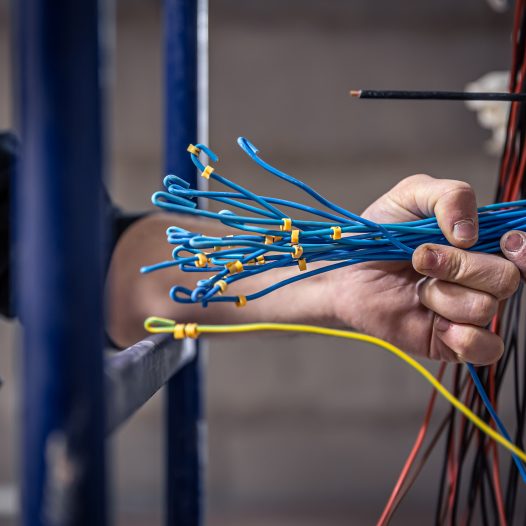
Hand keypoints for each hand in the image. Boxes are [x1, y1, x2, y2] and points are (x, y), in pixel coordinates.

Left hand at [330, 174, 519, 364]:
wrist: (346, 274)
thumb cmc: (378, 235)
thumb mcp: (410, 196)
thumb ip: (449, 195)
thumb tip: (471, 232)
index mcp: (480, 241)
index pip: (522, 248)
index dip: (522, 248)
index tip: (502, 242)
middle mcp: (481, 277)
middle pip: (506, 278)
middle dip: (459, 267)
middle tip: (420, 258)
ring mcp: (468, 310)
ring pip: (486, 308)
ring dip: (442, 296)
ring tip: (417, 289)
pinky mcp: (454, 341)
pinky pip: (485, 348)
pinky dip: (461, 336)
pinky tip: (435, 323)